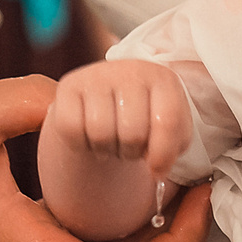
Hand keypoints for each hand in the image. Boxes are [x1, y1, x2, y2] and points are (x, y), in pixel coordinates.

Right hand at [39, 60, 195, 241]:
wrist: (111, 99)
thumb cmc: (147, 119)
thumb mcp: (171, 132)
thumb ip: (173, 151)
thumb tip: (157, 171)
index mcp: (164, 79)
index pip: (168, 121)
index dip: (162, 156)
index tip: (157, 170)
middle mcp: (131, 70)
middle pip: (132, 133)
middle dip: (131, 153)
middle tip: (130, 148)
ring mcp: (97, 75)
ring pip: (100, 132)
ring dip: (107, 149)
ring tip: (112, 141)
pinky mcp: (68, 85)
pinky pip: (71, 128)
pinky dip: (81, 143)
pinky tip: (90, 135)